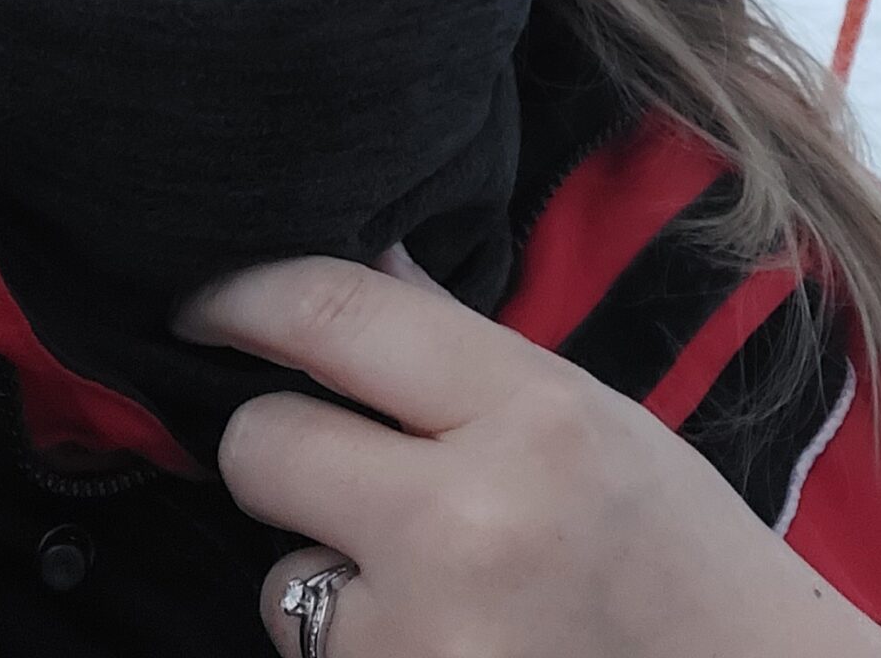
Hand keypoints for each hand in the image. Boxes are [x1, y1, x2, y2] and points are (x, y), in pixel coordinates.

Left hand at [176, 254, 880, 657]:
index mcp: (533, 416)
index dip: (244, 296)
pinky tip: (442, 643)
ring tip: (435, 587)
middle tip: (329, 458)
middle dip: (275, 445)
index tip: (203, 297)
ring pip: (280, 577)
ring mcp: (426, 644)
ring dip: (324, 576)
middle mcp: (468, 525)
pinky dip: (357, 653)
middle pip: (266, 444)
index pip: (337, 315)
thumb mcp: (593, 418)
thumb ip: (463, 349)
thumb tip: (360, 261)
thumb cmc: (677, 554)